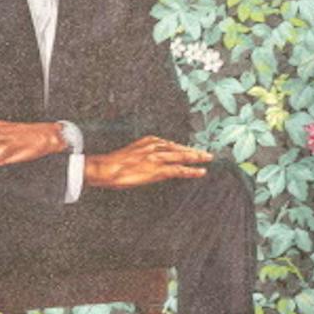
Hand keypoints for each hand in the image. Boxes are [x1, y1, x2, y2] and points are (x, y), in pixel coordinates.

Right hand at [84, 135, 213, 188]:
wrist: (104, 168)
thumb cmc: (113, 164)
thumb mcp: (131, 153)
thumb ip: (144, 153)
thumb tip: (152, 160)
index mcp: (149, 141)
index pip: (171, 144)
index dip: (183, 148)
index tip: (192, 150)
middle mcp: (155, 146)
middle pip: (180, 148)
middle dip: (194, 151)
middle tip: (208, 154)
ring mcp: (157, 158)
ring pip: (183, 156)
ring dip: (197, 158)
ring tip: (208, 160)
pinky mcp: (157, 169)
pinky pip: (179, 170)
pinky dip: (191, 171)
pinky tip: (201, 171)